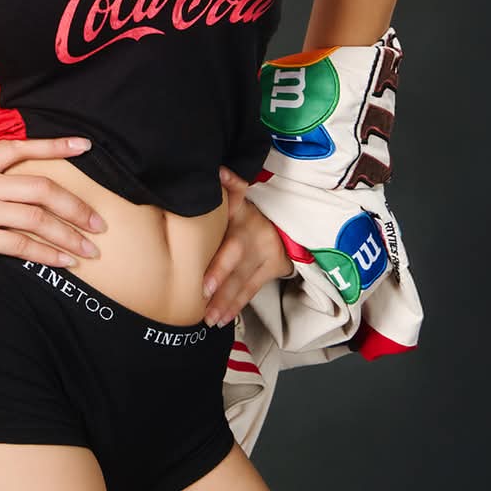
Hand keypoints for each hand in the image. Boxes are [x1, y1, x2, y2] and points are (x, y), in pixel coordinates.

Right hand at [0, 136, 107, 265]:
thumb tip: (34, 173)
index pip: (24, 147)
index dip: (56, 146)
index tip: (85, 146)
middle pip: (41, 189)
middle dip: (75, 205)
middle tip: (99, 222)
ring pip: (36, 219)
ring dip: (68, 234)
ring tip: (91, 248)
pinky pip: (20, 245)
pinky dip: (46, 253)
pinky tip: (66, 260)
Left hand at [201, 165, 294, 326]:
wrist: (288, 224)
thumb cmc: (248, 213)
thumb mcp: (239, 196)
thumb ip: (231, 186)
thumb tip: (220, 171)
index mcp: (241, 209)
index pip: (233, 208)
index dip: (223, 215)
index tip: (207, 232)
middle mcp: (253, 230)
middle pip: (236, 251)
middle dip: (220, 272)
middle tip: (202, 291)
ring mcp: (265, 251)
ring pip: (242, 277)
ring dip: (224, 299)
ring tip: (207, 317)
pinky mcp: (272, 268)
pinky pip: (251, 289)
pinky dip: (235, 305)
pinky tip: (221, 319)